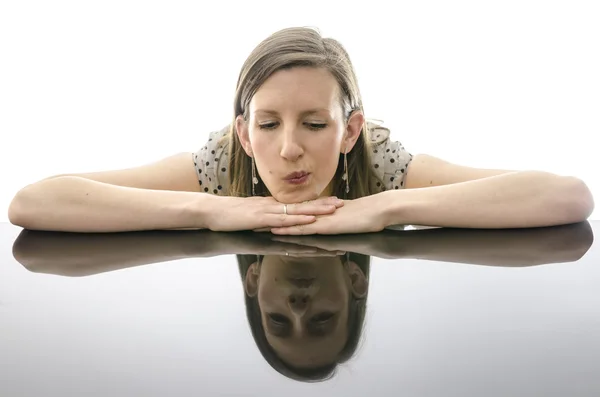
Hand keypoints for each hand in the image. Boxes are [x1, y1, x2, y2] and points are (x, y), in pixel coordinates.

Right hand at [204, 195, 344, 231]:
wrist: (212, 211)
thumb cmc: (228, 216)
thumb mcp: (249, 217)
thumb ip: (262, 218)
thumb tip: (274, 223)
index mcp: (270, 206)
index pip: (296, 203)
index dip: (314, 203)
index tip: (330, 202)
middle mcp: (272, 206)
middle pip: (302, 204)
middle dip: (322, 204)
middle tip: (341, 203)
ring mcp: (268, 211)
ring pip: (297, 210)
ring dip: (316, 210)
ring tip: (334, 209)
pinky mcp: (262, 218)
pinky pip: (284, 219)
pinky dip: (299, 219)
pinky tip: (311, 219)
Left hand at [266, 195, 387, 234]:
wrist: (379, 210)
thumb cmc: (368, 215)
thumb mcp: (348, 218)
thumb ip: (337, 219)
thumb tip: (332, 221)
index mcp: (321, 212)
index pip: (296, 212)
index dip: (280, 213)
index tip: (265, 215)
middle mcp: (317, 213)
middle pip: (289, 215)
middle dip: (271, 217)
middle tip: (252, 219)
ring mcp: (320, 219)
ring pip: (291, 221)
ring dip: (274, 223)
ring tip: (256, 225)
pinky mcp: (325, 225)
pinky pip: (303, 227)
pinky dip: (288, 228)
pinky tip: (275, 230)